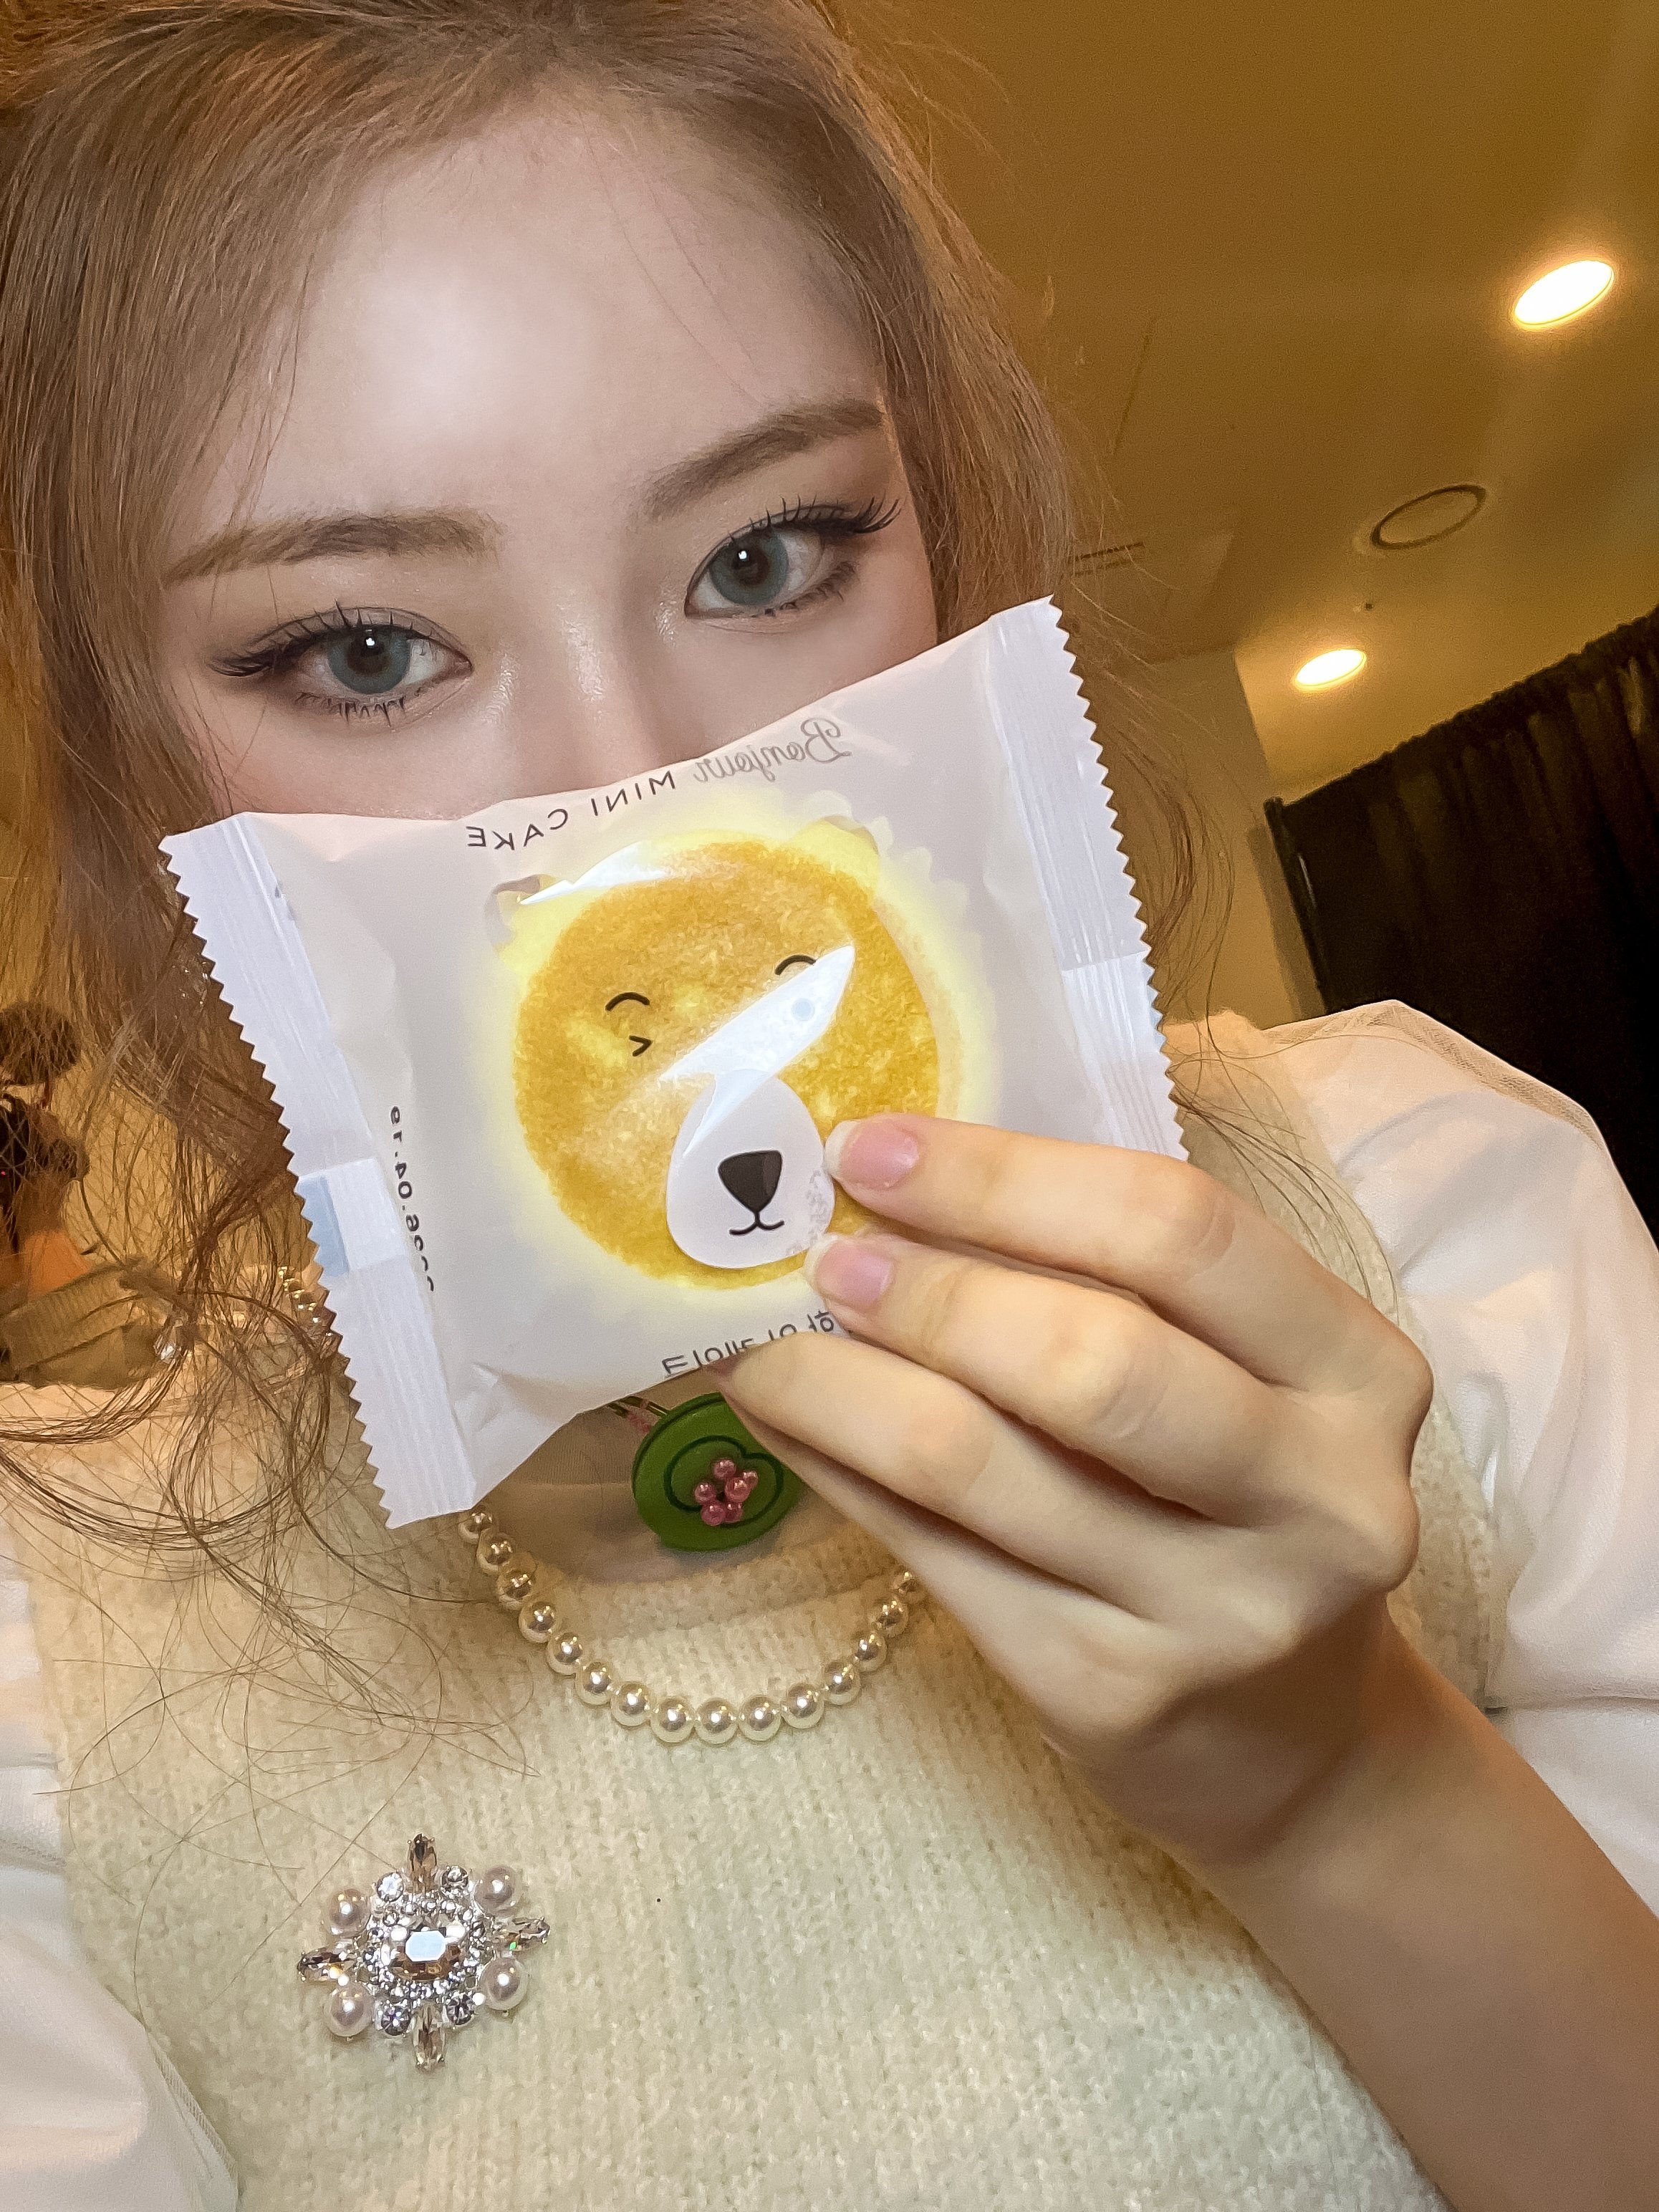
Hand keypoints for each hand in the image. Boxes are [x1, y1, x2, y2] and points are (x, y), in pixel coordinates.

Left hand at [720, 1113, 1432, 1872]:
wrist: (1293, 1747)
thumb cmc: (1240, 1509)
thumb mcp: (1244, 1379)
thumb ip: (1120, 1280)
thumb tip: (899, 1175)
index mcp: (1360, 1372)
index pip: (1179, 1231)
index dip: (1007, 1176)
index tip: (873, 1144)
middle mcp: (1317, 1496)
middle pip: (1090, 1353)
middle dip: (929, 1286)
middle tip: (826, 1251)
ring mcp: (1214, 1610)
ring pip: (979, 1459)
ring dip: (841, 1379)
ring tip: (772, 1336)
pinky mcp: (1106, 1692)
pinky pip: (931, 1550)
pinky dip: (835, 1466)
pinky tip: (788, 1419)